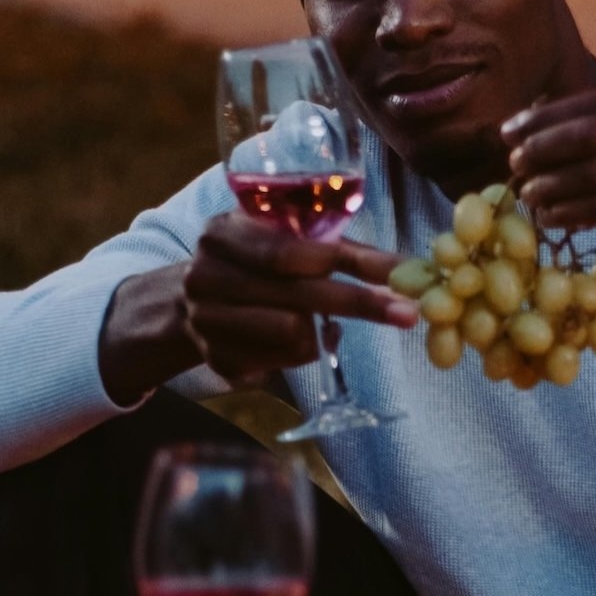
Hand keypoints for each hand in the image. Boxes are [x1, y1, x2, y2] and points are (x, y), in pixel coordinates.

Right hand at [99, 211, 415, 402]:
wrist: (187, 303)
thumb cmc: (254, 261)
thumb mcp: (280, 236)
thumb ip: (332, 245)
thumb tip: (402, 266)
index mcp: (222, 233)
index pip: (292, 252)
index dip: (348, 263)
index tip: (397, 273)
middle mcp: (206, 276)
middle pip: (299, 296)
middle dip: (360, 303)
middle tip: (407, 314)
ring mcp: (206, 322)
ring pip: (293, 334)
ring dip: (321, 331)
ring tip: (322, 324)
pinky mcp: (216, 360)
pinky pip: (282, 362)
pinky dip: (301, 351)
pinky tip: (294, 339)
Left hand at [502, 87, 595, 346]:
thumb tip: (549, 117)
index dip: (548, 116)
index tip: (512, 131)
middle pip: (593, 134)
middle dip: (542, 147)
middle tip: (512, 162)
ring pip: (595, 174)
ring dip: (550, 184)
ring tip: (526, 193)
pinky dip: (570, 212)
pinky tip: (551, 216)